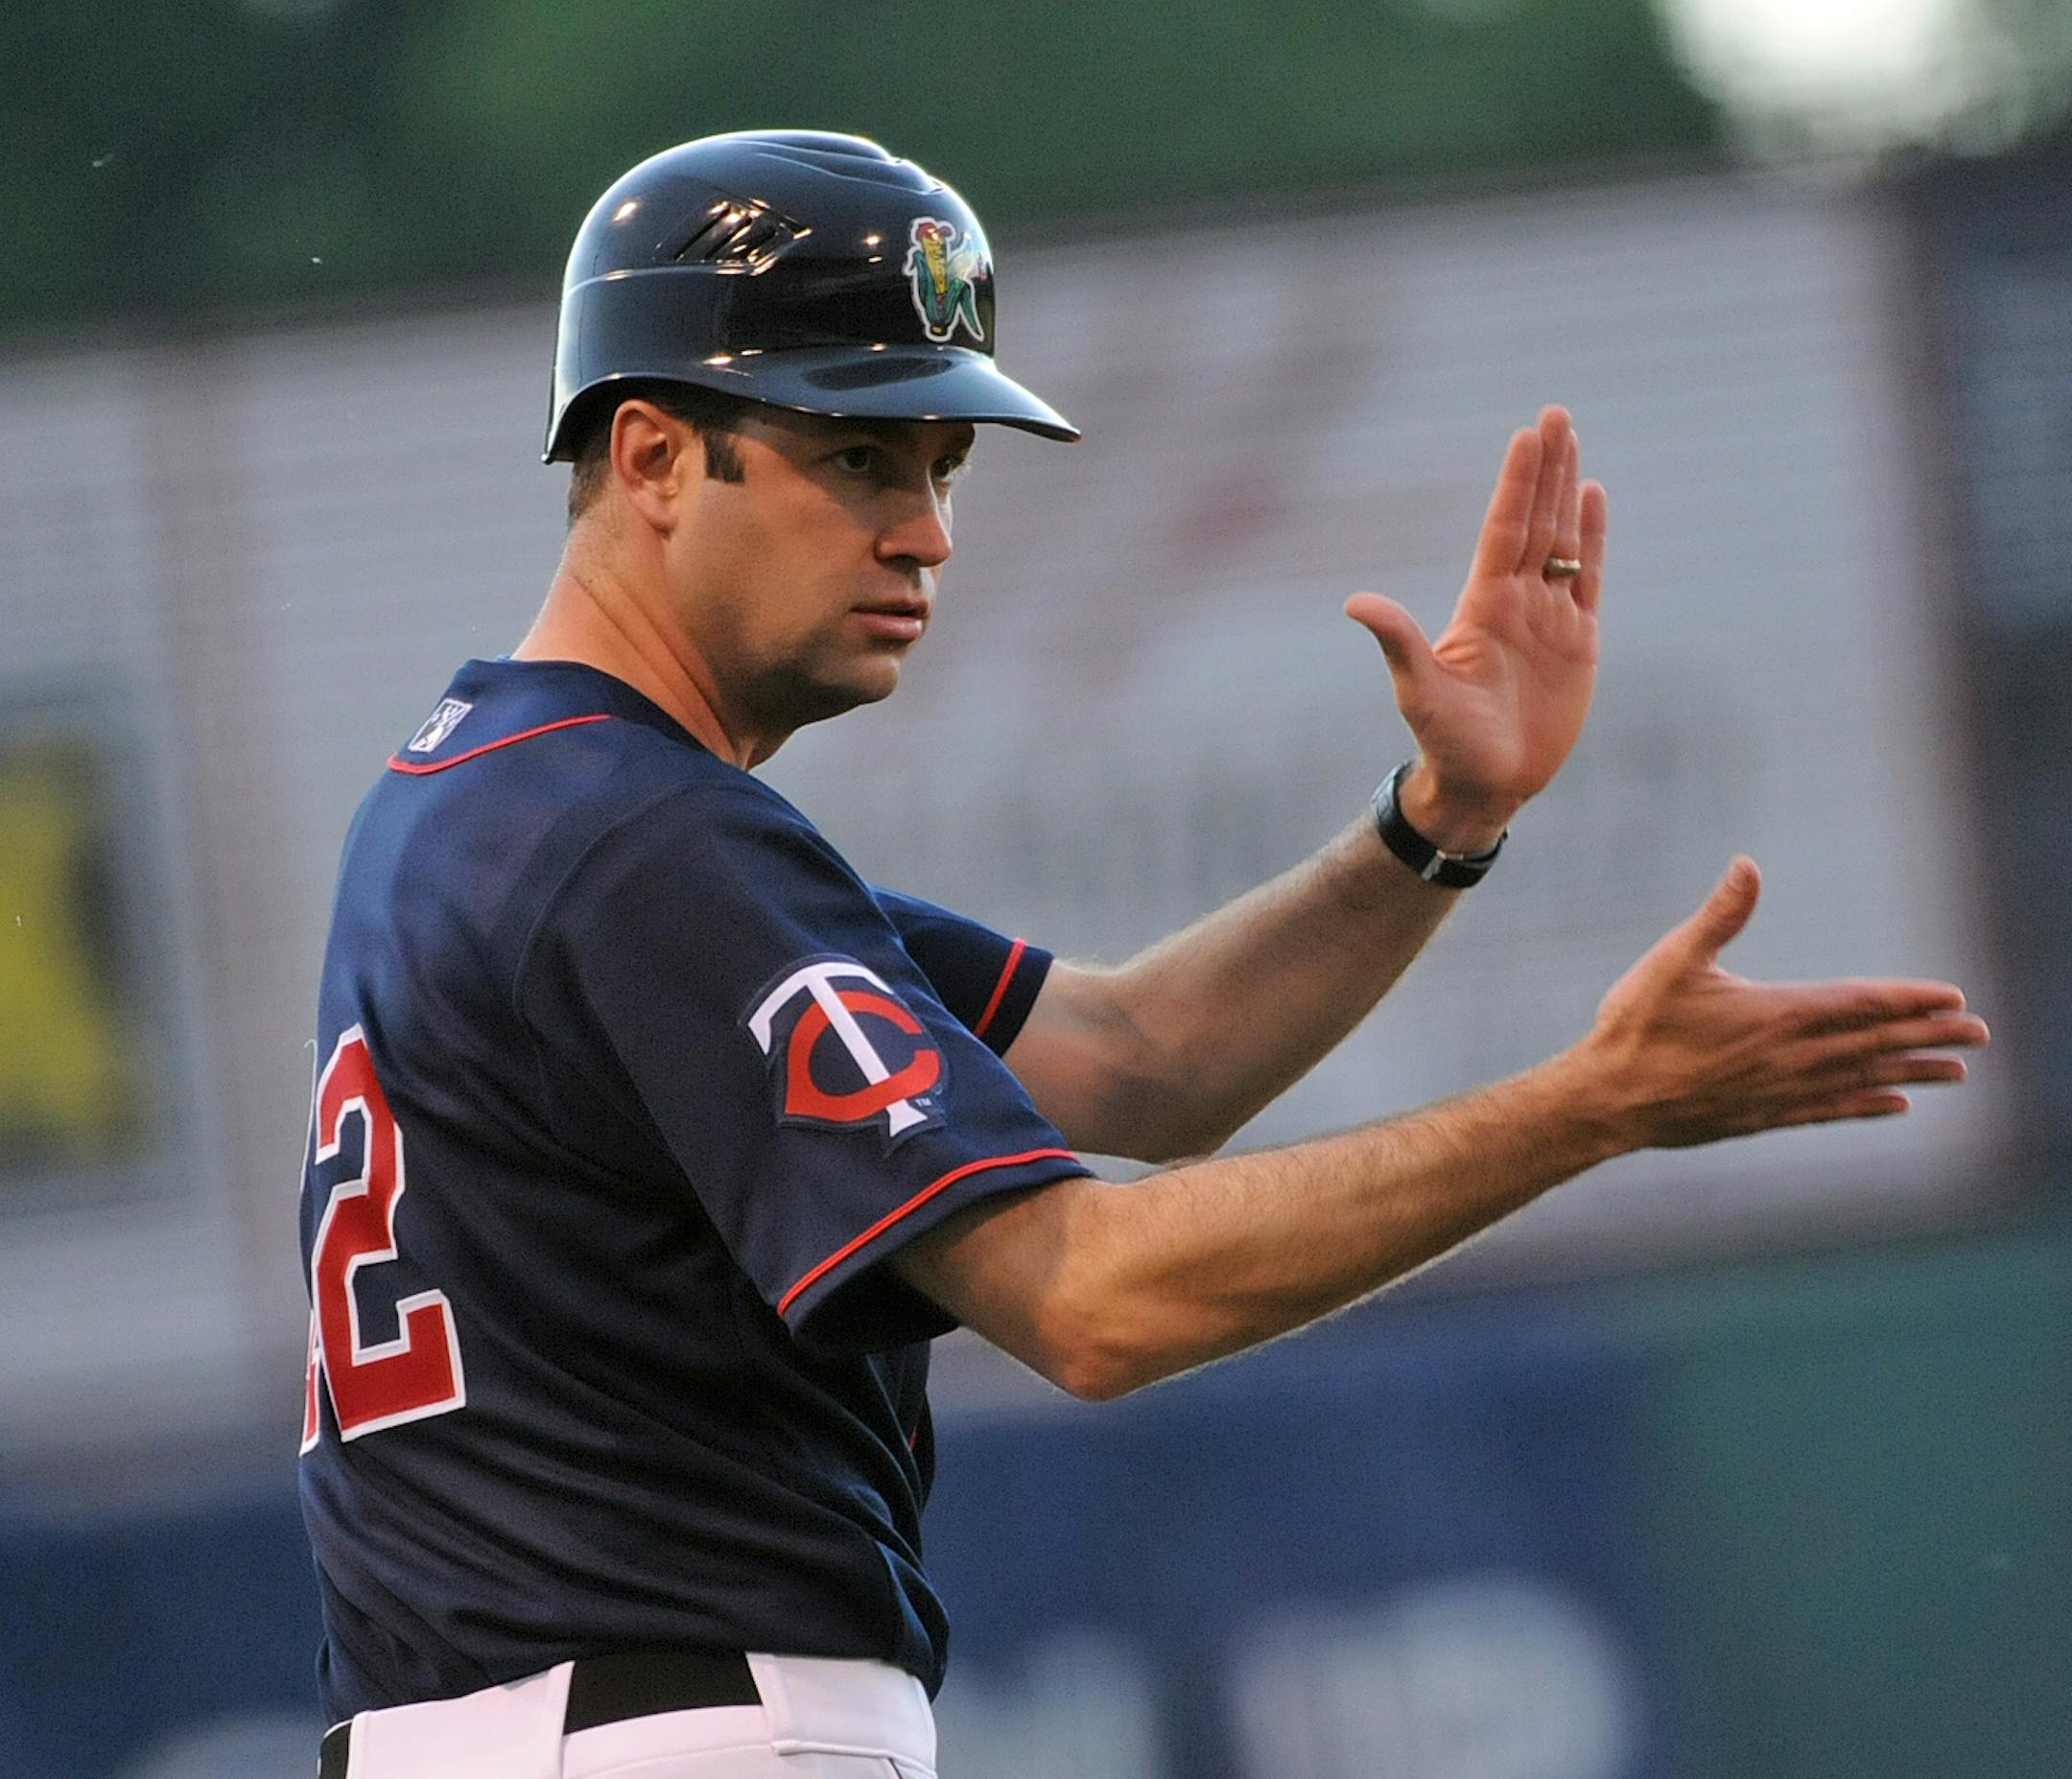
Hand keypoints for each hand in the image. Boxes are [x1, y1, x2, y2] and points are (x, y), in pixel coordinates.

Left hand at [1345, 407, 1604, 848]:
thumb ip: (1397, 641)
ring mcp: (1549, 618)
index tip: (1527, 436)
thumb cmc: (1445, 742)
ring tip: (1572, 441)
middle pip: (1535, 522)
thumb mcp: (1418, 690)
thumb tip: (1355, 602)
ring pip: (1562, 541)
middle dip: (1545, 469)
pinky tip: (1593, 500)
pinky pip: (1588, 580)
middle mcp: (1516, 601)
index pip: (1505, 530)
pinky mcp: (1577, 642)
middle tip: (1555, 414)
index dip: (1518, 484)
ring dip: (1567, 492)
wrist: (1485, 784)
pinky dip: (1592, 540)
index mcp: (1482, 605)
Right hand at [1572, 857, 1988, 1149]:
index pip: (1861, 1004)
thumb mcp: (1673, 960)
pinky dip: (1867, 1105)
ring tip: (1956, 1072)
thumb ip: (1719, 915)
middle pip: (1874, 1044)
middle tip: (1979, 1034)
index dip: (1909, 1001)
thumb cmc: (1636, 1025)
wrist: (1608, 1100)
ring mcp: (1781, 1091)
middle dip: (1929, 1036)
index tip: (1953, 999)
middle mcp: (1791, 1057)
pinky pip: (1831, 1110)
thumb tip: (1748, 865)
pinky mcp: (1764, 1115)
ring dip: (1911, 1072)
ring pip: (1862, 1080)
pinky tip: (1895, 1104)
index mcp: (1777, 1014)